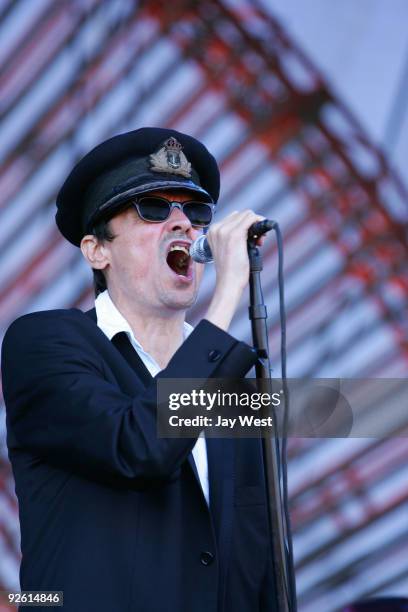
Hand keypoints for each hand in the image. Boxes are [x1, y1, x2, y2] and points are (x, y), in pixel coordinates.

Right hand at [204, 210, 265, 331]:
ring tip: (258, 241)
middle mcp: (217, 229)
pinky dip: (259, 224)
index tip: (252, 238)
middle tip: (257, 240)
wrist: (228, 283)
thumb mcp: (226, 249)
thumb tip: (249, 226)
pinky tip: (262, 236)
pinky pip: (251, 219)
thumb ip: (232, 236)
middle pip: (241, 214)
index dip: (246, 225)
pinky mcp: (235, 235)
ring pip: (248, 214)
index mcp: (212, 231)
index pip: (234, 217)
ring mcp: (225, 231)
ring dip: (257, 225)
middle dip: (252, 224)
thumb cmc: (229, 270)